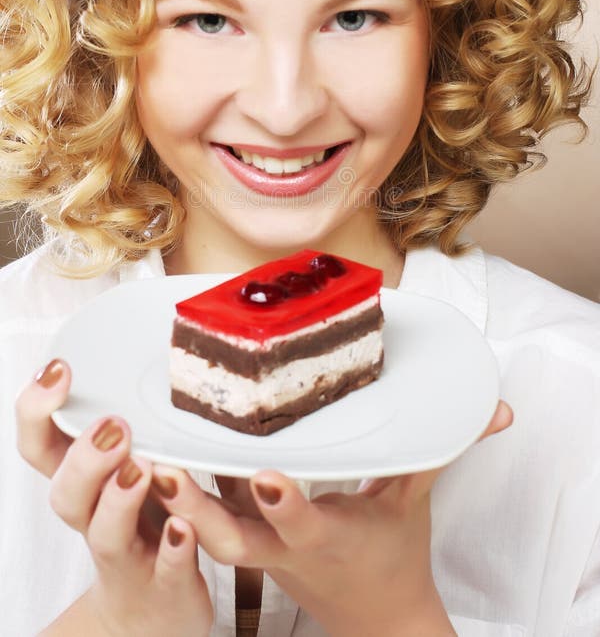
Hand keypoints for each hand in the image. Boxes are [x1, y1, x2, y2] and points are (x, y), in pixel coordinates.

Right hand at [16, 359, 212, 636]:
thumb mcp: (127, 466)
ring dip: (119, 499)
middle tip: (114, 425)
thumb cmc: (143, 520)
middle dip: (84, 457)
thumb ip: (130, 419)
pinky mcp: (165, 585)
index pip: (40, 446)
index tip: (58, 370)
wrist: (155, 611)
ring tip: (142, 467)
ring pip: (106, 533)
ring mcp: (127, 555)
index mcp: (83, 483)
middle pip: (64, 493)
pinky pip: (167, 570)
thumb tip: (149, 340)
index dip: (38, 410)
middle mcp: (94, 518)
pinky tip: (185, 527)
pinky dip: (175, 549)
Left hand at [151, 400, 512, 636]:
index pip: (304, 523)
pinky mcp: (246, 542)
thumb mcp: (416, 501)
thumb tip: (494, 413)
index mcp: (331, 537)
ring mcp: (261, 551)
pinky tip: (152, 458)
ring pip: (209, 534)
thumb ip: (443, 452)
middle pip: (233, 539)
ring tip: (142, 459)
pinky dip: (180, 498)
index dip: (285, 503)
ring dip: (175, 504)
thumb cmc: (393, 553)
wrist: (373, 616)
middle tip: (161, 467)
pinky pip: (207, 520)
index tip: (265, 474)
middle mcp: (287, 548)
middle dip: (197, 509)